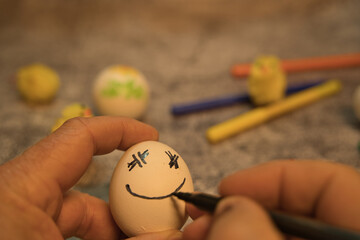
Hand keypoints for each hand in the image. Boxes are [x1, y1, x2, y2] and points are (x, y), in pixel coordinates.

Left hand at [0, 116, 180, 239]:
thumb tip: (175, 235)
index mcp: (20, 189)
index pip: (79, 136)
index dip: (122, 130)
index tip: (155, 141)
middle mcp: (18, 199)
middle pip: (84, 188)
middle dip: (127, 206)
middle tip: (161, 222)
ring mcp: (19, 222)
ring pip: (76, 217)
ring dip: (112, 231)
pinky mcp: (22, 235)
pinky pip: (63, 231)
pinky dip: (91, 239)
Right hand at [183, 160, 359, 239]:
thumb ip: (256, 236)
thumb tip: (232, 207)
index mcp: (357, 230)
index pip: (328, 183)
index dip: (273, 176)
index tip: (227, 186)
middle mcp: (340, 239)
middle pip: (295, 209)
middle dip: (241, 206)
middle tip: (200, 218)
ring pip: (275, 232)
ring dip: (232, 227)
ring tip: (196, 236)